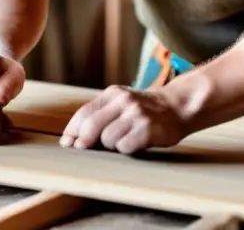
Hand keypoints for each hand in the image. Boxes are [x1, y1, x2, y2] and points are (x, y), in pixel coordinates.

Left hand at [60, 85, 186, 153]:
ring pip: (107, 139)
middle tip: (83, 150)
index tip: (66, 144)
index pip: (84, 113)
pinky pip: (125, 146)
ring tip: (123, 140)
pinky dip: (126, 149)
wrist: (176, 106)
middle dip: (84, 142)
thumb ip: (100, 114)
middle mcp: (123, 101)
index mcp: (112, 94)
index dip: (72, 131)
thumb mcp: (121, 103)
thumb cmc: (143, 110)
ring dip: (111, 145)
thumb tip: (73, 139)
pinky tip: (134, 143)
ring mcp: (136, 114)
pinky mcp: (147, 128)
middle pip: (91, 126)